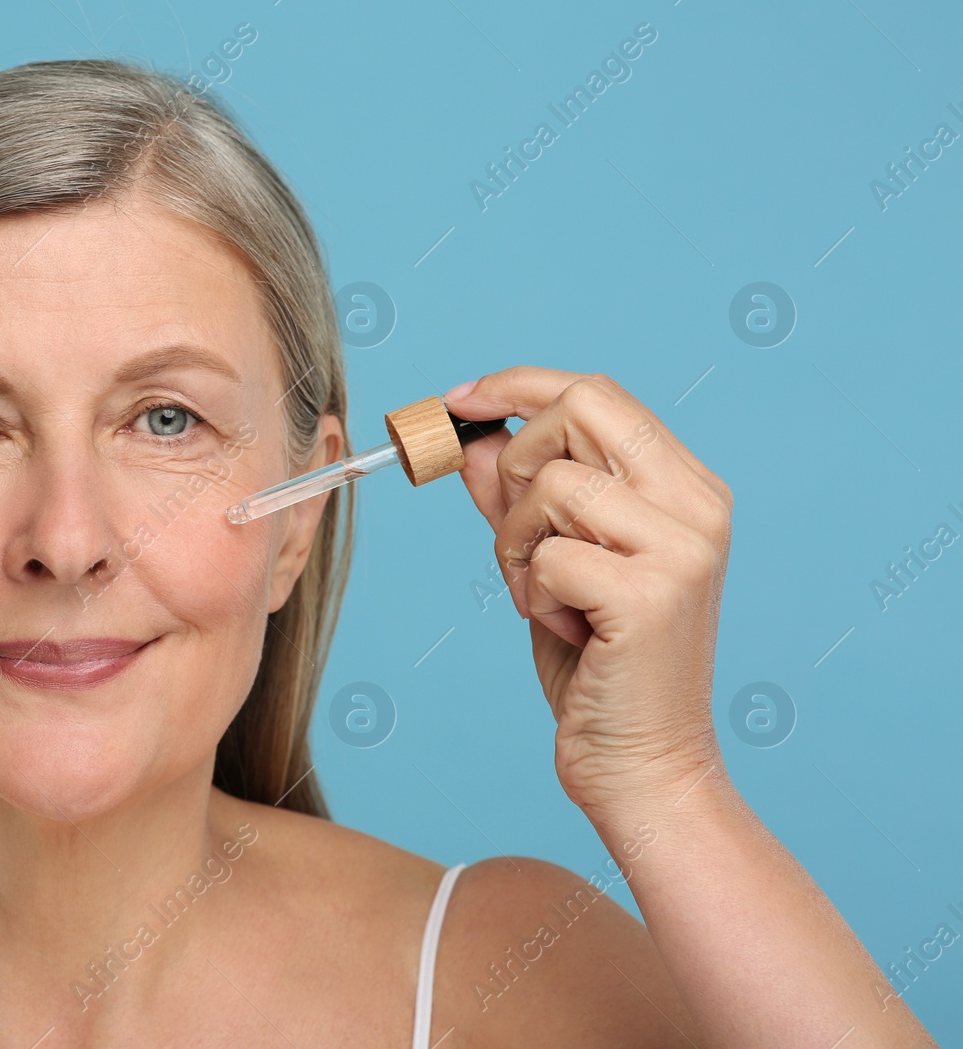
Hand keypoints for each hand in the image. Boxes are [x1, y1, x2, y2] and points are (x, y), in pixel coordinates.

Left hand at [442, 367, 732, 818]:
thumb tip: (474, 439)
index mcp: (684, 487)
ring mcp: (682, 547)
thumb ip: (516, 499)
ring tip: (544, 598)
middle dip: (515, 461)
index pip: (596, 393)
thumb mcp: (546, 564)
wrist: (643, 766)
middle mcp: (697, 505)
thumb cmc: (598, 666)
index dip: (517, 386)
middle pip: (576, 410)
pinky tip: (565, 630)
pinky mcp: (650, 595)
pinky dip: (531, 593)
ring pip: (550, 486)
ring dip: (516, 544)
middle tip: (516, 534)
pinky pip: (545, 555)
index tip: (456, 403)